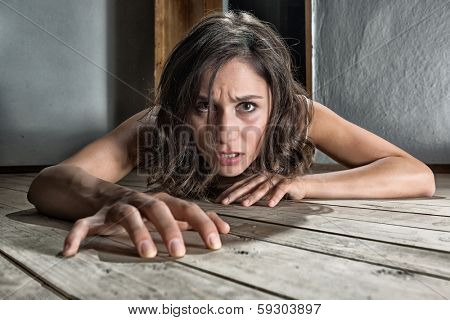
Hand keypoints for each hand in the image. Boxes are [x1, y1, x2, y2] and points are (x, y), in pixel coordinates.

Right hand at [62, 189, 229, 257]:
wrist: (95, 190)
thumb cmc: (138, 207)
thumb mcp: (165, 212)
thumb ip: (192, 220)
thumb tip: (225, 228)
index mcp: (160, 201)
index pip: (186, 208)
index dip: (203, 222)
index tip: (218, 241)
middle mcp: (140, 200)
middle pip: (158, 209)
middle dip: (170, 229)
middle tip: (179, 253)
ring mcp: (117, 206)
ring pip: (127, 216)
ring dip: (137, 233)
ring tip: (146, 254)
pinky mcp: (94, 215)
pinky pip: (84, 224)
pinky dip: (77, 236)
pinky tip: (70, 251)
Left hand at [215, 173, 306, 206]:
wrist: (301, 184)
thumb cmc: (280, 188)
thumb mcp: (264, 190)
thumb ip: (252, 192)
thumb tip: (236, 200)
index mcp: (256, 178)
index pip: (239, 184)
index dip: (228, 192)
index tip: (218, 200)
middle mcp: (264, 176)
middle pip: (247, 186)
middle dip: (235, 194)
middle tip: (225, 202)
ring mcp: (276, 178)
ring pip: (262, 188)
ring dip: (253, 196)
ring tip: (244, 204)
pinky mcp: (287, 183)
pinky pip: (280, 190)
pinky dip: (275, 197)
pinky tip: (270, 204)